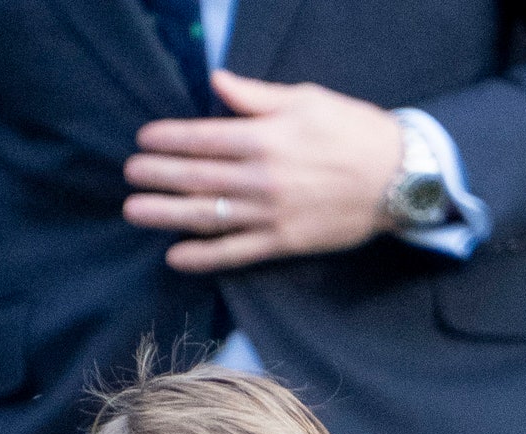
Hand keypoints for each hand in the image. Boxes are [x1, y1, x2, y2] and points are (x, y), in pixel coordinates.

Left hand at [123, 69, 404, 272]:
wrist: (396, 178)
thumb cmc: (352, 132)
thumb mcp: (304, 99)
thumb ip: (255, 96)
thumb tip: (216, 84)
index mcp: (264, 137)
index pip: (203, 138)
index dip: (169, 139)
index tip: (144, 141)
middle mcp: (261, 178)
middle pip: (197, 177)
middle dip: (158, 175)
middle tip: (128, 176)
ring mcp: (271, 215)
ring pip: (208, 215)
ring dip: (167, 215)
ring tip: (135, 211)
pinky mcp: (284, 242)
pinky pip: (236, 253)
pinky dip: (204, 256)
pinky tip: (177, 256)